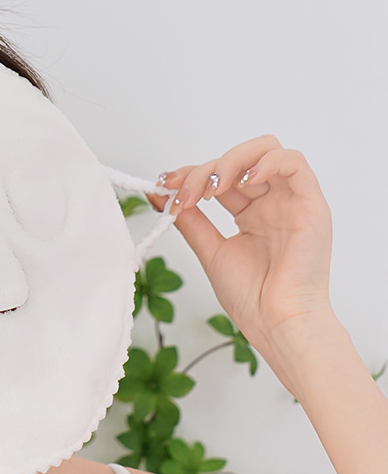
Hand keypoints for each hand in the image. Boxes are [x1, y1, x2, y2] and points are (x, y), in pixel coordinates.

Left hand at [158, 135, 333, 356]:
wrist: (277, 322)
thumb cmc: (252, 296)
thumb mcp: (210, 252)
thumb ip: (190, 221)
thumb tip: (161, 195)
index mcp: (250, 214)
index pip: (220, 177)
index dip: (192, 175)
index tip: (166, 186)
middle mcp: (271, 203)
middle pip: (239, 160)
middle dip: (205, 171)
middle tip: (185, 193)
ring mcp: (291, 201)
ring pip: (266, 151)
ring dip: (231, 162)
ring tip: (212, 188)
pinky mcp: (311, 204)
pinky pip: (294, 163)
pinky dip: (267, 162)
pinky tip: (244, 180)